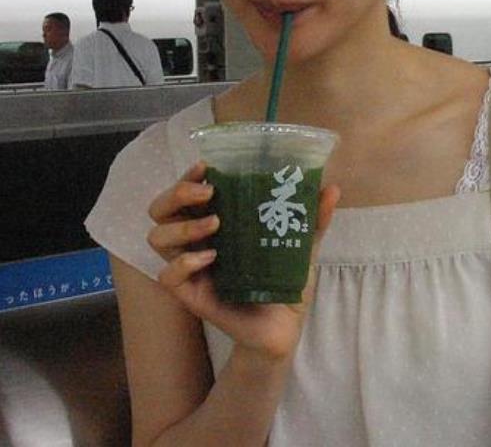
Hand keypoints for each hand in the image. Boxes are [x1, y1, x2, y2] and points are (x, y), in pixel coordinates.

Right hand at [147, 161, 339, 359]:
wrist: (285, 326)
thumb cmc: (286, 281)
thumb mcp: (302, 245)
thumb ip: (313, 218)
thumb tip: (331, 188)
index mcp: (217, 223)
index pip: (188, 193)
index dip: (188, 177)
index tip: (205, 166)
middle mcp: (197, 241)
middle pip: (161, 210)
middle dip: (176, 194)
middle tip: (208, 193)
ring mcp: (191, 267)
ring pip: (157, 237)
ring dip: (182, 226)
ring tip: (215, 224)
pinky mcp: (191, 294)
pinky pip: (168, 275)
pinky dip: (185, 262)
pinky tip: (211, 258)